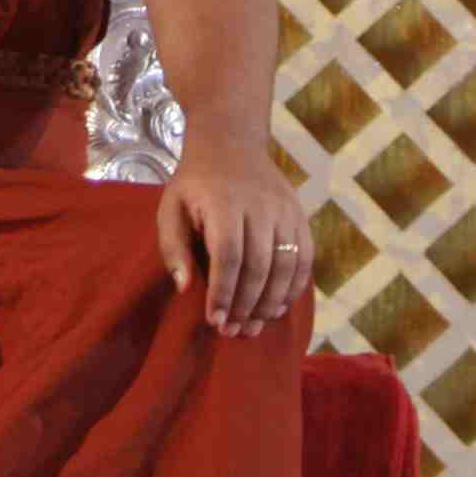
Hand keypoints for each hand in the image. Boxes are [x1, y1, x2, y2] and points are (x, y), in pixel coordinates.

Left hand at [154, 144, 312, 341]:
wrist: (231, 144)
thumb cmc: (195, 184)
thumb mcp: (170, 207)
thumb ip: (173, 247)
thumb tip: (184, 288)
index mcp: (224, 202)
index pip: (228, 255)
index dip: (223, 292)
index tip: (214, 320)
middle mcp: (260, 205)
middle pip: (259, 266)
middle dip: (246, 305)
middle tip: (233, 332)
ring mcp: (285, 210)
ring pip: (286, 266)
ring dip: (271, 303)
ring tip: (254, 326)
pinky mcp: (300, 217)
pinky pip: (305, 259)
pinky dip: (293, 288)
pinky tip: (277, 308)